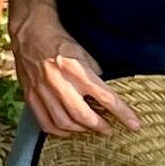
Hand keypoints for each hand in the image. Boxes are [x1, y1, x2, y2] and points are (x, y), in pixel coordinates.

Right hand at [12, 6, 137, 137]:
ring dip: (80, 130)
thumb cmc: (60, 42)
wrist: (30, 34)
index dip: (122, 113)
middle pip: (83, 115)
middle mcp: (59, 82)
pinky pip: (45, 122)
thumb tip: (104, 93)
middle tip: (108, 129)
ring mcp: (42, 91)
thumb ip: (95, 74)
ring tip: (89, 128)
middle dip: (99, 126)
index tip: (134, 125)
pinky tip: (68, 129)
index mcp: (76, 69)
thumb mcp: (84, 53)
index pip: (105, 96)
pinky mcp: (30, 96)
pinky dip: (59, 131)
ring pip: (63, 122)